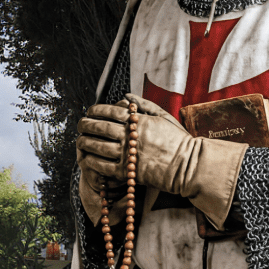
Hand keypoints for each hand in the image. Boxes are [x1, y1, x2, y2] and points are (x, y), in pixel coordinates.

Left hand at [77, 94, 247, 225]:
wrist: (188, 166)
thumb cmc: (177, 141)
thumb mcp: (163, 117)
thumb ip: (144, 105)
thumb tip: (126, 96)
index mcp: (138, 121)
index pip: (109, 111)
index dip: (95, 110)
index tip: (89, 111)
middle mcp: (130, 136)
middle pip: (99, 128)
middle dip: (85, 125)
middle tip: (80, 125)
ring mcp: (128, 154)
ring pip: (97, 146)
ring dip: (85, 142)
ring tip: (80, 141)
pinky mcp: (127, 172)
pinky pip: (102, 166)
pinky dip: (91, 161)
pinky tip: (87, 157)